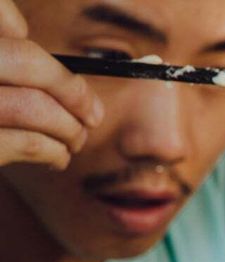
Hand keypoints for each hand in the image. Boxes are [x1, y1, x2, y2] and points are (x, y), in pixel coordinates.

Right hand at [0, 0, 102, 169]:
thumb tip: (19, 30)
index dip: (16, 27)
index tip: (56, 65)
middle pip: (26, 61)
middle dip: (71, 89)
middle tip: (93, 114)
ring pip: (32, 106)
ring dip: (68, 126)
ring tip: (77, 138)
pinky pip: (28, 143)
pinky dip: (54, 151)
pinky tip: (58, 156)